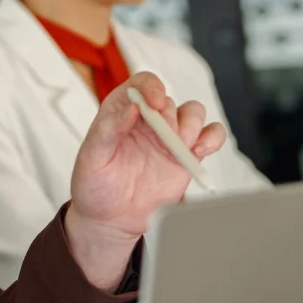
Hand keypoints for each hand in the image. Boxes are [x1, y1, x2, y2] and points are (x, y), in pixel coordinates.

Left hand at [67, 72, 227, 288]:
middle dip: (172, 115)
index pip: (142, 83)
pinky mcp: (186, 156)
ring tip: (182, 146)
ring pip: (194, 113)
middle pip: (170, 100)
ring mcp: (168, 137)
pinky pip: (210, 136)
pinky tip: (199, 152)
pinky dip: (212, 138)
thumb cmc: (95, 185)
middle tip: (166, 136)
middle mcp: (147, 120)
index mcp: (120, 111)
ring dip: (193, 125)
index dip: (152, 87)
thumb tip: (131, 107)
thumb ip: (108, 130)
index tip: (155, 103)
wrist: (111, 218)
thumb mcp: (91, 157)